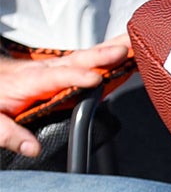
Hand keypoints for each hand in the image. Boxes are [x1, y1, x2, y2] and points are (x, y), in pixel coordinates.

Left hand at [0, 38, 127, 158]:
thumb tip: (33, 148)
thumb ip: (10, 134)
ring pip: (86, 56)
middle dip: (102, 54)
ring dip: (112, 49)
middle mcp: (44, 70)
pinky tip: (126, 54)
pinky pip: (88, 61)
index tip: (95, 79)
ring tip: (136, 43)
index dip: (74, 77)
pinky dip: (109, 56)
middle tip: (125, 49)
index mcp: (27, 82)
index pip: (53, 77)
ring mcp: (54, 69)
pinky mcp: (61, 71)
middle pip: (76, 60)